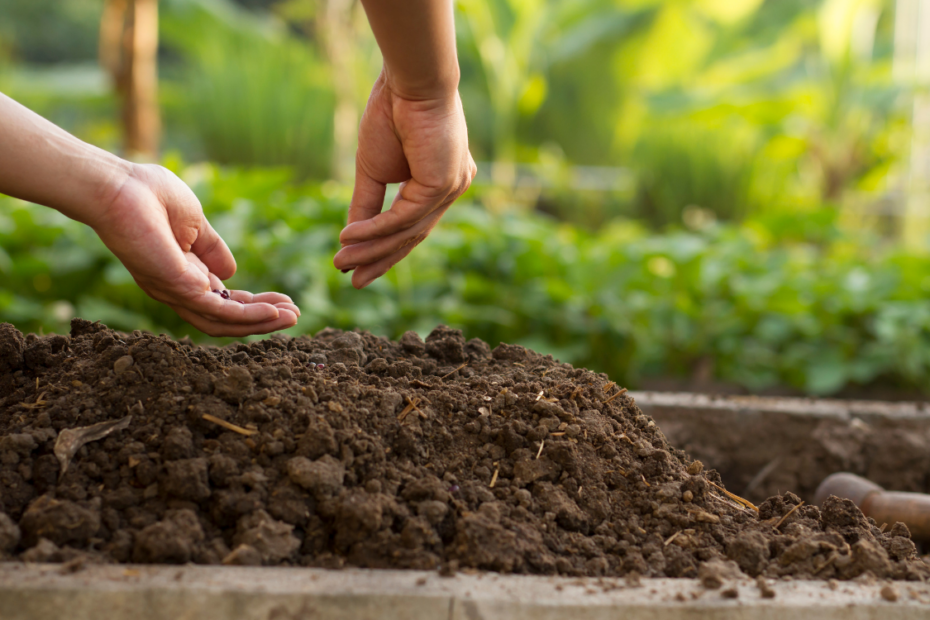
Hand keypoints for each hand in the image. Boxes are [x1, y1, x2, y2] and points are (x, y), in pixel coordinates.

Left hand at [90, 164, 299, 336]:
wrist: (118, 187)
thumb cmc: (148, 194)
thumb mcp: (194, 221)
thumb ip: (212, 247)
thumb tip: (231, 271)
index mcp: (183, 271)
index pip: (223, 298)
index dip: (254, 303)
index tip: (284, 302)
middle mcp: (178, 288)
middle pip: (226, 316)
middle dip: (262, 317)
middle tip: (293, 315)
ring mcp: (175, 291)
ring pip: (223, 322)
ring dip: (259, 323)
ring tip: (290, 318)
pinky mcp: (177, 288)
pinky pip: (218, 311)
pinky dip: (247, 315)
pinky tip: (272, 312)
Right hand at [333, 71, 476, 288]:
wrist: (407, 80)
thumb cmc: (391, 113)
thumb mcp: (373, 169)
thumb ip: (367, 205)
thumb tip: (351, 238)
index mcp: (441, 181)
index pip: (414, 226)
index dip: (385, 250)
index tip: (357, 269)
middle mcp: (452, 187)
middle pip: (414, 236)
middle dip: (381, 260)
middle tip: (353, 282)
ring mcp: (452, 187)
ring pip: (407, 231)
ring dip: (372, 249)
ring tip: (343, 262)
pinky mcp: (443, 184)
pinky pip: (404, 217)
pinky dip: (374, 229)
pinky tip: (349, 237)